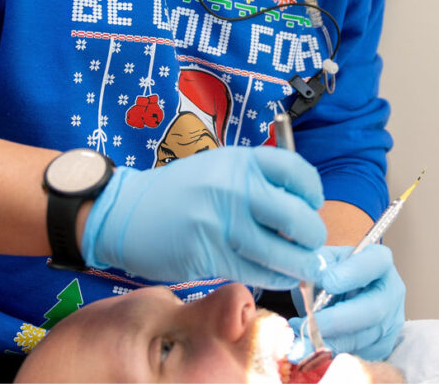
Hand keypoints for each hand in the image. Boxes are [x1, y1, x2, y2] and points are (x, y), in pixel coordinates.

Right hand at [81, 146, 326, 289]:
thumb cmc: (179, 192)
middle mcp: (232, 186)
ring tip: (302, 269)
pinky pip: (255, 272)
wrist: (126, 211)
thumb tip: (302, 212)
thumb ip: (256, 184)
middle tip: (312, 246)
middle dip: (312, 237)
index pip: (296, 171)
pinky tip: (277, 276)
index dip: (312, 192)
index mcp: (239, 160)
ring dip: (299, 266)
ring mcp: (220, 221)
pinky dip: (274, 278)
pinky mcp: (209, 253)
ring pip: (279, 252)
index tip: (312, 206)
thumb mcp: (219, 169)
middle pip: (295, 216)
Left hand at [290, 244, 404, 360]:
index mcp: (379, 261)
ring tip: (304, 338)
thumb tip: (311, 278)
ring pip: (365, 338)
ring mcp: (391, 321)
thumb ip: (318, 265)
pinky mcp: (383, 345)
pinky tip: (312, 347)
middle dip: (338, 319)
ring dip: (331, 341)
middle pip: (373, 310)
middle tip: (310, 322)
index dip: (352, 273)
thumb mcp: (323, 260)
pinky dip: (334, 353)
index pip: (375, 263)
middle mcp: (391, 291)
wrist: (337, 294)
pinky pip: (360, 354)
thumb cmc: (331, 272)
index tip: (327, 281)